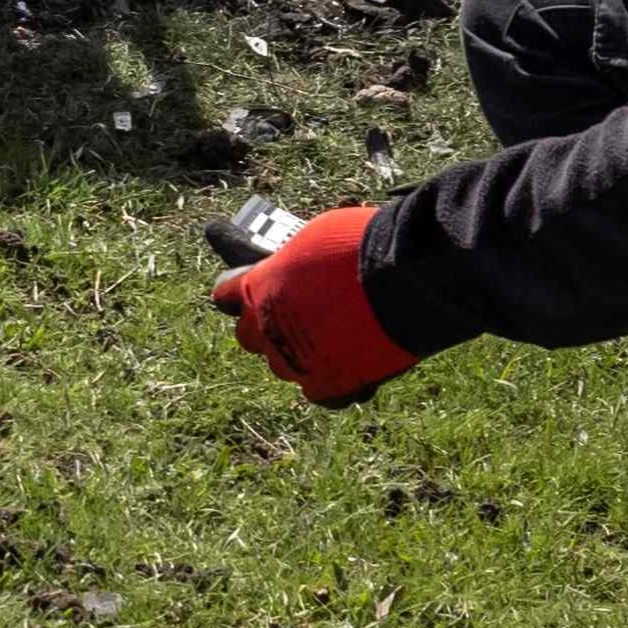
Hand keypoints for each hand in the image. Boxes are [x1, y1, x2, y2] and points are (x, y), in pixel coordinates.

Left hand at [210, 204, 417, 408]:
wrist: (403, 282)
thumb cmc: (359, 246)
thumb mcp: (317, 236)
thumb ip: (296, 258)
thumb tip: (299, 267)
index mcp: (254, 288)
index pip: (224, 293)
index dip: (239, 289)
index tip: (251, 285)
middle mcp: (264, 328)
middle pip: (248, 335)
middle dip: (266, 324)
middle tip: (296, 312)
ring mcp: (291, 363)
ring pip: (283, 365)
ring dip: (301, 353)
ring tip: (334, 336)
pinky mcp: (324, 388)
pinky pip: (319, 392)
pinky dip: (335, 380)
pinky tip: (354, 365)